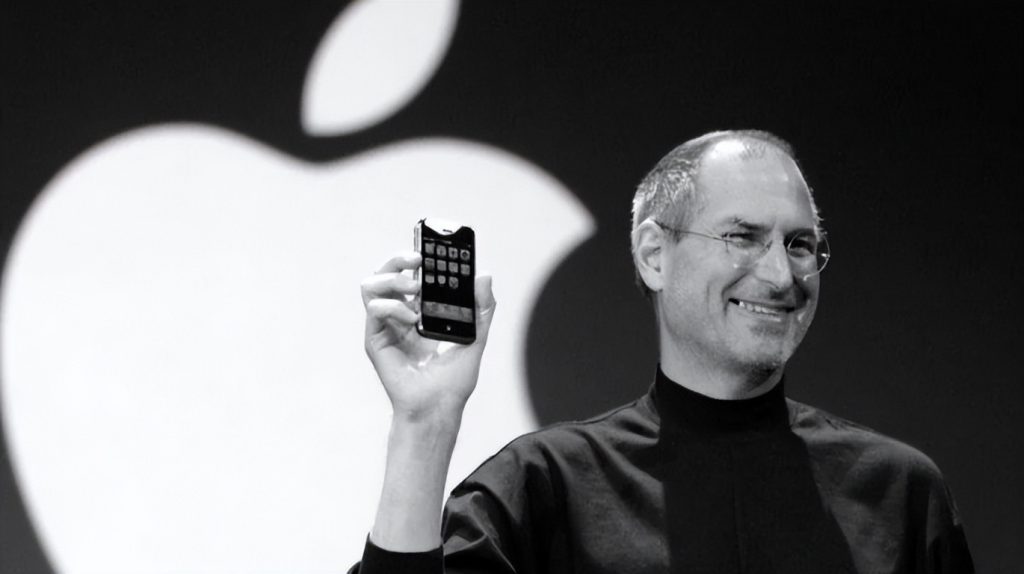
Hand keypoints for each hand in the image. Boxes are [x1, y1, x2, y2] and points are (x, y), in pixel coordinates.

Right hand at [361, 251, 495, 423]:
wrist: (438, 407)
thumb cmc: (454, 380)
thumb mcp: (476, 336)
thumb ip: (481, 307)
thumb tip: (485, 275)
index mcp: (420, 311)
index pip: (410, 274)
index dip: (416, 257)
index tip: (433, 248)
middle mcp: (399, 315)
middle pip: (386, 273)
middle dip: (399, 258)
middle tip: (419, 259)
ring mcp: (385, 326)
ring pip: (372, 285)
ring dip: (391, 278)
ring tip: (414, 288)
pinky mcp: (375, 339)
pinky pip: (374, 309)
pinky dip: (393, 306)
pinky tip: (411, 318)